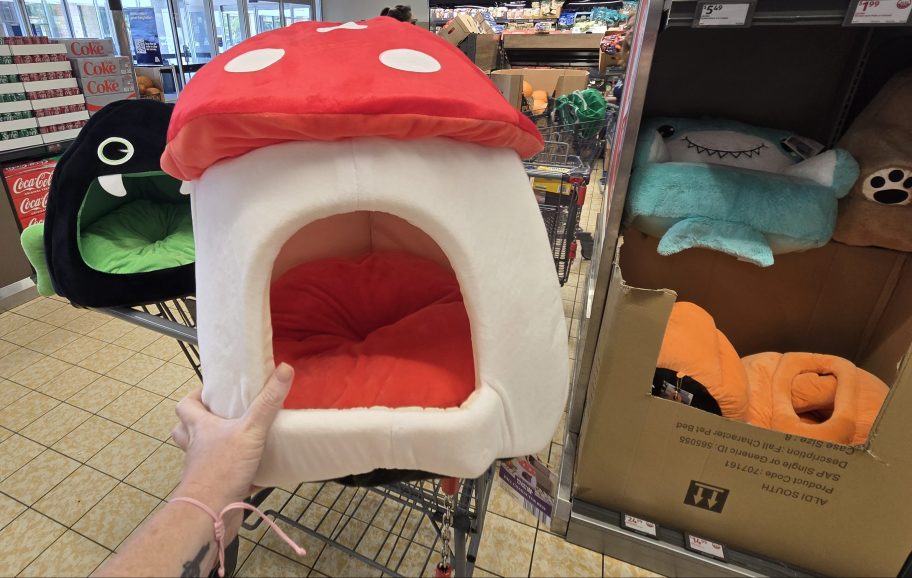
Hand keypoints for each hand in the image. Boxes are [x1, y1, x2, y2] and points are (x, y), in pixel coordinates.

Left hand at [171, 363, 293, 511]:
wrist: (211, 512)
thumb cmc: (223, 468)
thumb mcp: (250, 429)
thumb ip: (268, 401)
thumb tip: (284, 368)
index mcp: (200, 427)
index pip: (185, 405)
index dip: (195, 396)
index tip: (213, 391)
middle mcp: (196, 446)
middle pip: (184, 429)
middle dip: (199, 421)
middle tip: (221, 415)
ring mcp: (202, 468)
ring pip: (200, 452)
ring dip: (213, 446)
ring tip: (234, 440)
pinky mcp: (213, 487)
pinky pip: (221, 476)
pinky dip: (234, 473)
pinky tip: (253, 472)